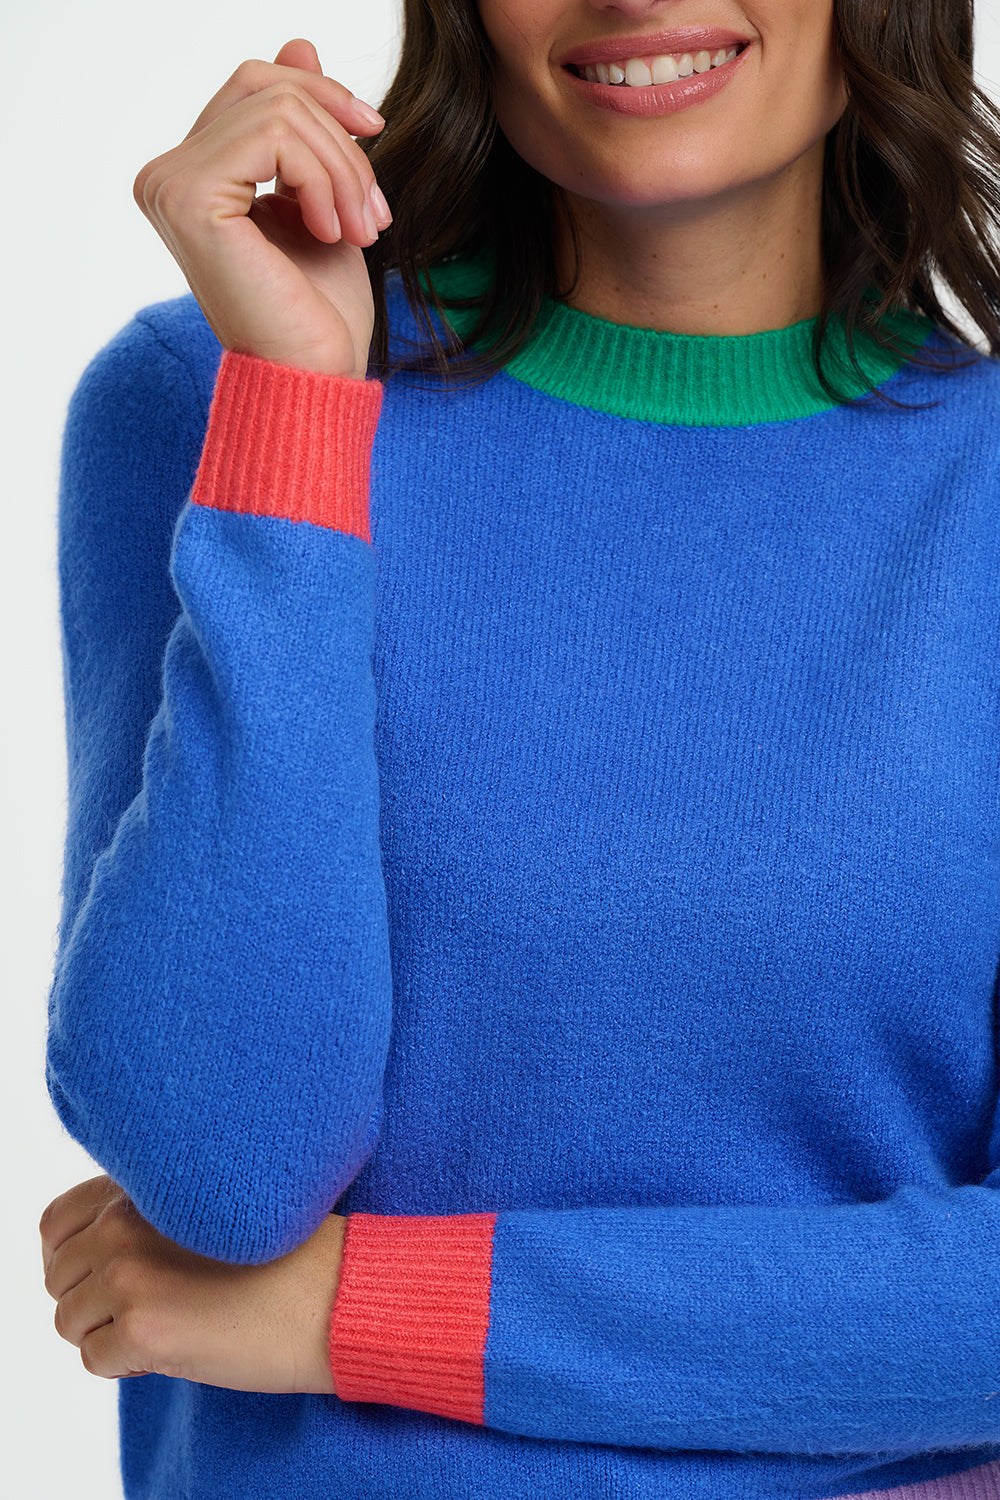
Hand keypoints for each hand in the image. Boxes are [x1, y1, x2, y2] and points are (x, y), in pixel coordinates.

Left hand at [40, 1175, 343, 1392]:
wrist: (334, 1291)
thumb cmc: (289, 1250)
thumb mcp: (211, 1208)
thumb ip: (148, 1212)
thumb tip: (93, 1253)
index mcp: (143, 1185)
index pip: (57, 1222)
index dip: (74, 1256)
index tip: (110, 1274)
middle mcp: (125, 1221)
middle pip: (60, 1277)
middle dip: (95, 1300)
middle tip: (153, 1306)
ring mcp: (129, 1273)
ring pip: (70, 1320)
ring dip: (109, 1333)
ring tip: (169, 1325)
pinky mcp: (141, 1326)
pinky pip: (95, 1360)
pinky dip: (126, 1364)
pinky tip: (177, 1347)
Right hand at [133, 38, 390, 378]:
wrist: (314, 378)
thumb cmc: (319, 312)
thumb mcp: (324, 199)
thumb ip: (302, 126)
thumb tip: (300, 41)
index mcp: (193, 175)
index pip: (257, 86)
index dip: (324, 98)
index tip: (374, 137)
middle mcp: (166, 174)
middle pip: (266, 86)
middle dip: (339, 139)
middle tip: (374, 213)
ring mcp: (169, 183)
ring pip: (279, 109)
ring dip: (343, 169)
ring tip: (361, 230)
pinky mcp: (187, 195)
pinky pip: (274, 135)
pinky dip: (324, 178)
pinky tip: (332, 231)